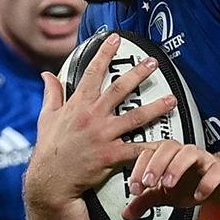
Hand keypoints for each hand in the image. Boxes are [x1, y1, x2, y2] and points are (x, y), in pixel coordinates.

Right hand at [24, 34, 176, 210]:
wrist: (50, 181)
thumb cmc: (50, 149)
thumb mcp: (46, 118)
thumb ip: (51, 94)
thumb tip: (46, 75)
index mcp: (78, 105)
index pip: (92, 73)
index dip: (104, 54)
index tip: (115, 38)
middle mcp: (92, 116)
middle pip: (119, 89)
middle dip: (138, 73)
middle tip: (154, 62)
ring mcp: (103, 135)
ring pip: (135, 117)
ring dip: (156, 107)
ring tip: (172, 99)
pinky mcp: (111, 155)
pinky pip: (137, 150)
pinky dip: (154, 147)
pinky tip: (170, 143)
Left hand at [124, 142, 219, 219]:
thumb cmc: (193, 183)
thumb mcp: (165, 194)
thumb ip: (145, 201)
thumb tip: (127, 214)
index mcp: (168, 155)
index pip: (150, 152)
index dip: (139, 168)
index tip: (135, 188)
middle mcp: (185, 153)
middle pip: (169, 147)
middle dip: (156, 164)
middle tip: (148, 183)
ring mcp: (204, 159)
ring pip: (190, 153)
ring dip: (176, 167)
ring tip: (169, 185)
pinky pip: (215, 171)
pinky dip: (206, 183)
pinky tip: (198, 195)